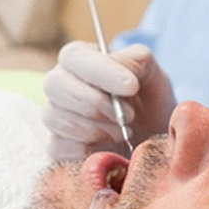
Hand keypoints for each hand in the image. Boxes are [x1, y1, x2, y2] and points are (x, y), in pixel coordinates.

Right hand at [42, 41, 175, 160]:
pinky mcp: (58, 148)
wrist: (151, 144)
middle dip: (96, 102)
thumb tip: (118, 65)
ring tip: (123, 133)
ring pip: (57, 118)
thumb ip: (137, 61)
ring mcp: (55, 117)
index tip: (131, 86)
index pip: (74, 57)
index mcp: (79, 60)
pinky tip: (110, 149)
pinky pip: (61, 148)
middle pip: (56, 85)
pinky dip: (89, 151)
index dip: (101, 72)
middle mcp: (60, 86)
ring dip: (97, 129)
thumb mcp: (152, 78)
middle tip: (129, 116)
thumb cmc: (149, 105)